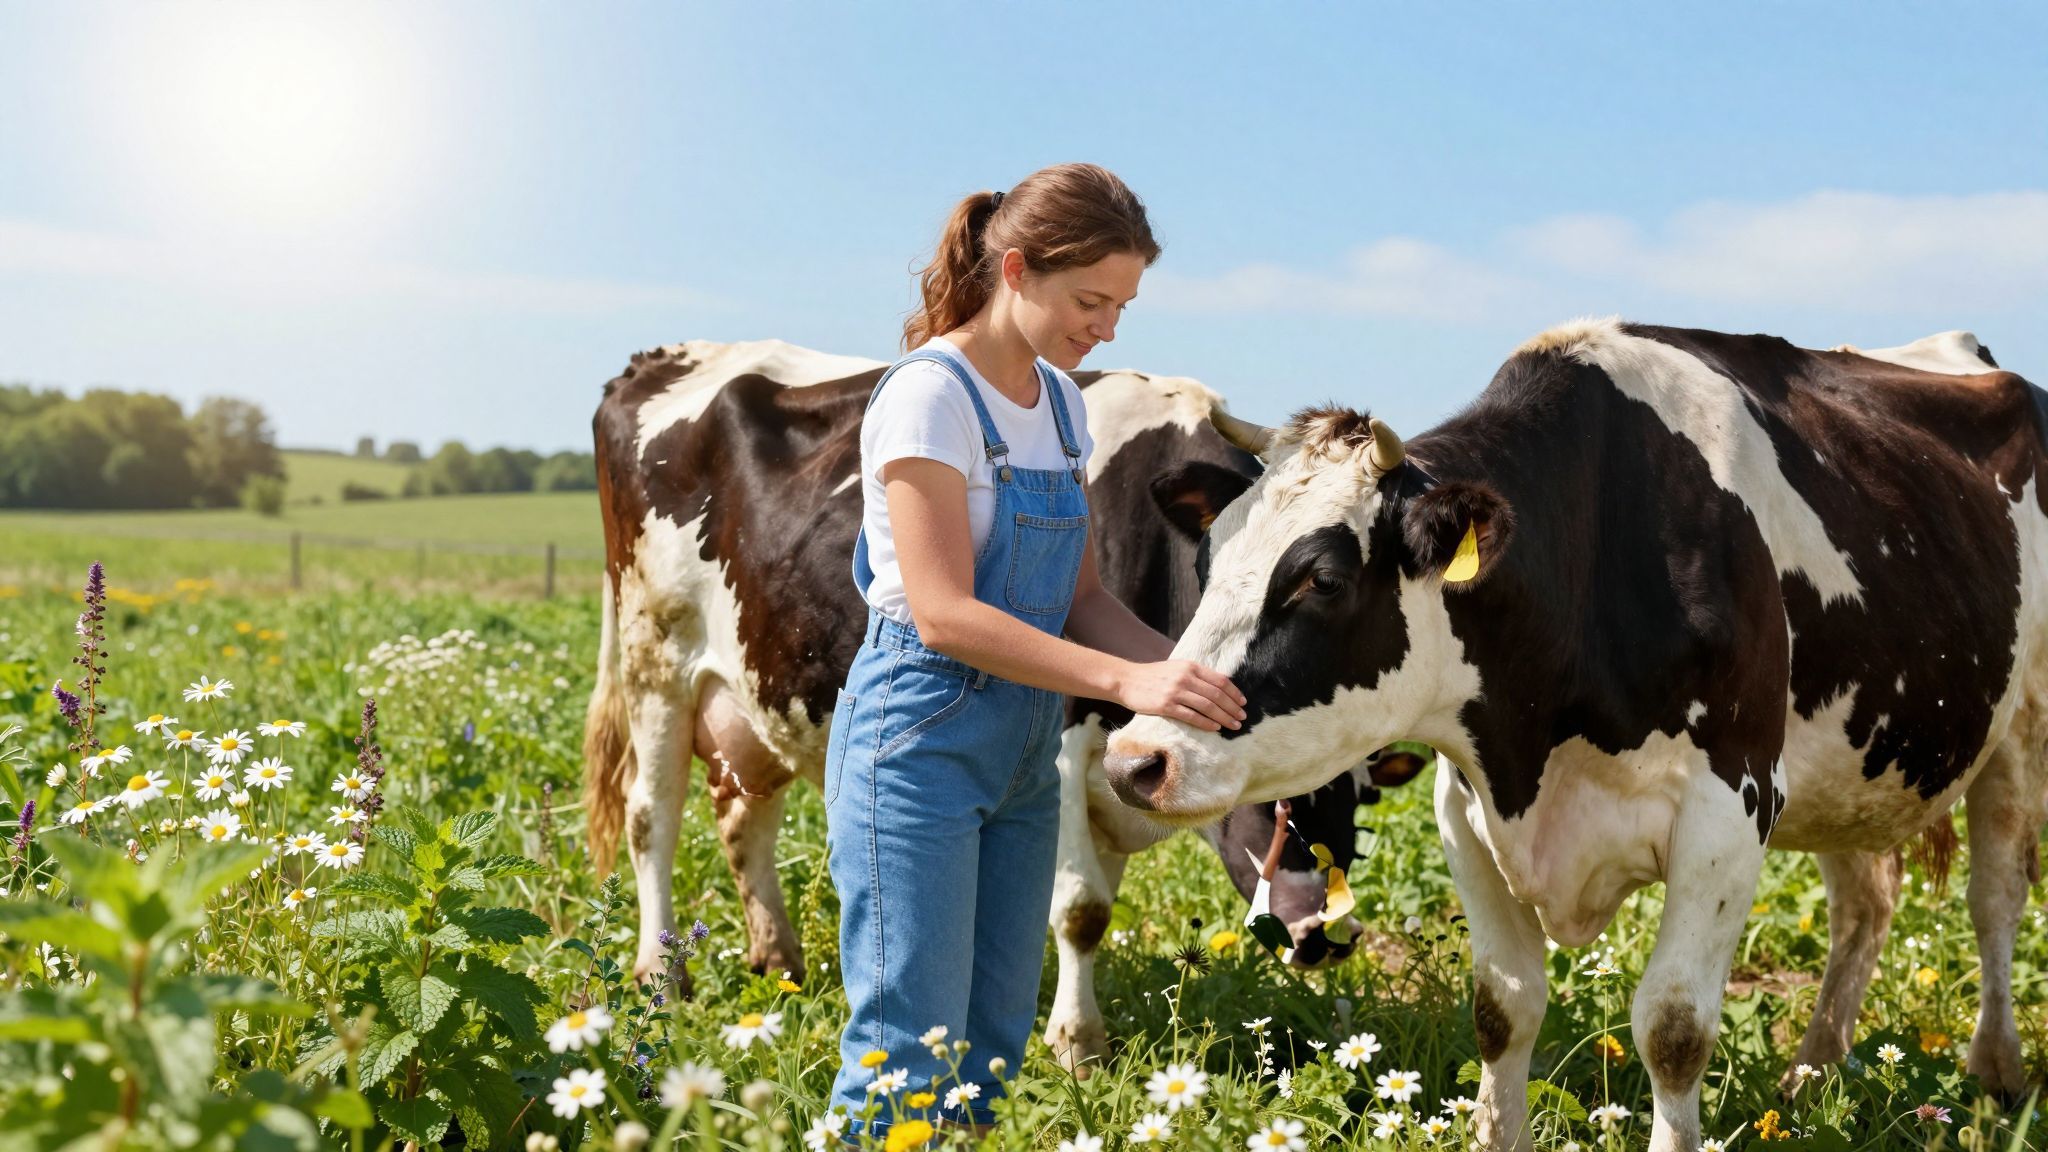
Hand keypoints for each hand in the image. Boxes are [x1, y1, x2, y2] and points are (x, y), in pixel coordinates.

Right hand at [1115, 659, 1246, 730]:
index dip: (1234, 693)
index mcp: (1190, 666)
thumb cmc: (1153, 676)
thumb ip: (1196, 675)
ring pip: (1207, 706)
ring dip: (1223, 717)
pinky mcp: (1166, 706)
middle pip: (1217, 695)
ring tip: (1233, 725)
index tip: (1243, 703)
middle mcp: (1185, 677)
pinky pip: (1191, 716)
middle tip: (1242, 718)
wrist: (1127, 680)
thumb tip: (1219, 687)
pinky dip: (1206, 723)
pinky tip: (1215, 728)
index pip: (1220, 680)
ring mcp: (1175, 692)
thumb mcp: (1177, 668)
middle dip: (1232, 708)